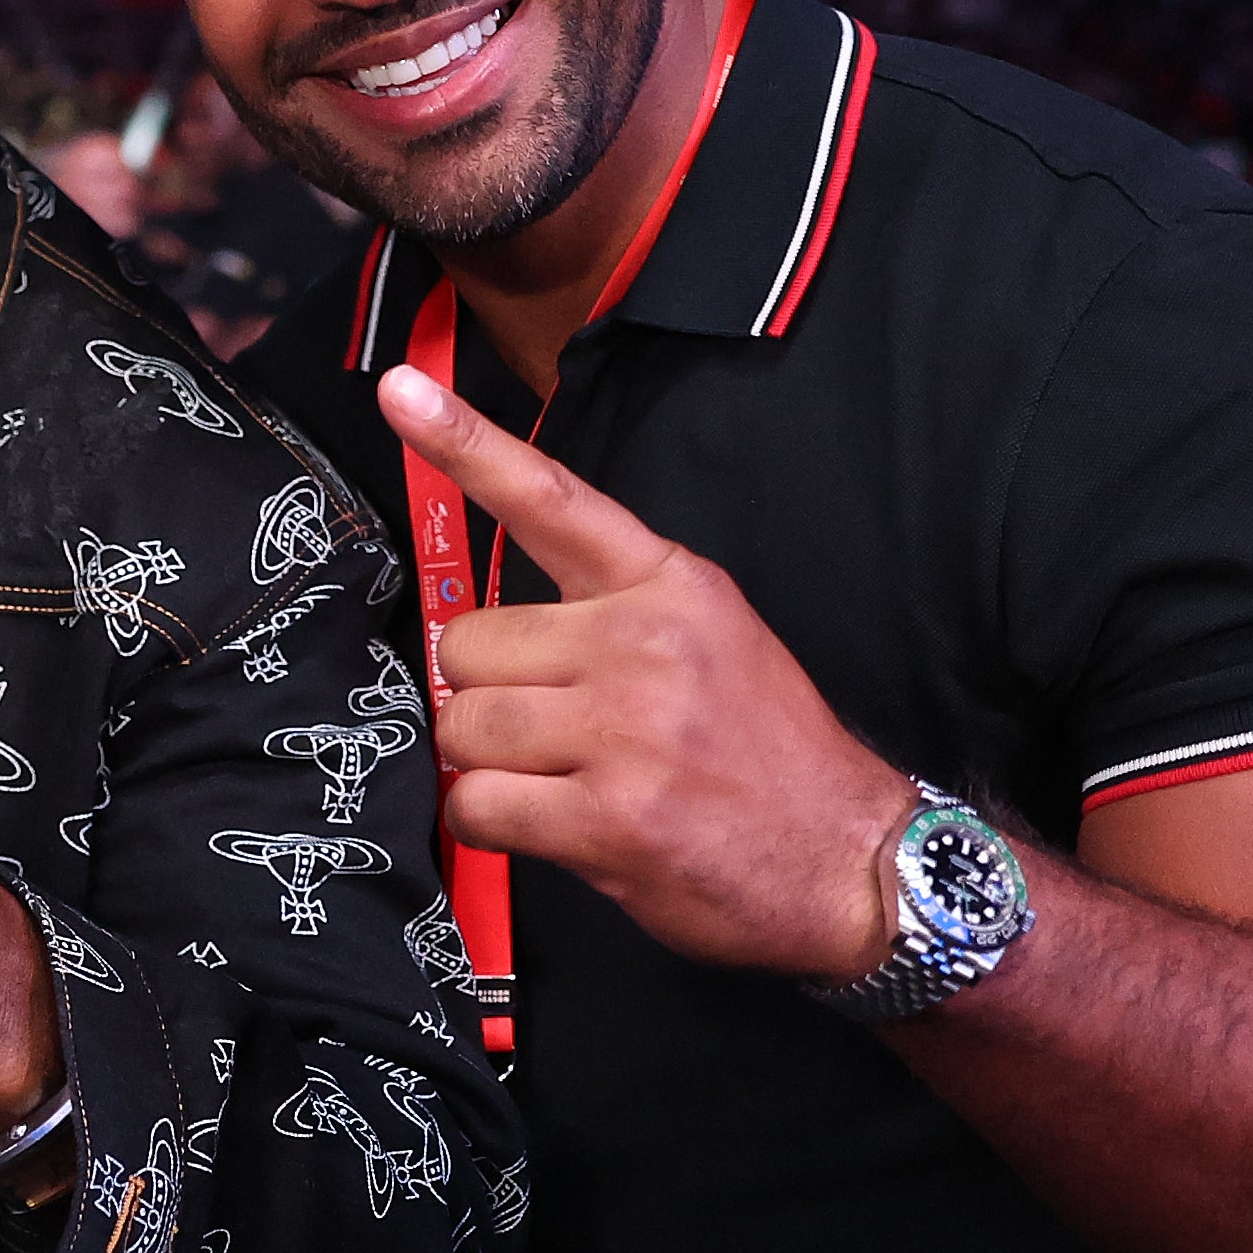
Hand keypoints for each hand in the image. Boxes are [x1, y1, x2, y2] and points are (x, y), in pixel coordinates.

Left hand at [386, 362, 917, 983]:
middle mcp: (643, 644)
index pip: (551, 498)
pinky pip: (479, 805)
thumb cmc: (767, 755)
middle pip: (467, 645)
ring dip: (489, 764)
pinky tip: (555, 825)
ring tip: (562, 779)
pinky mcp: (607, 817)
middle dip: (486, 694)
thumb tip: (487, 631)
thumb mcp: (712, 640)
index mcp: (668, 587)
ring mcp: (625, 731)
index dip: (466, 444)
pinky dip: (494, 824)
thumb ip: (607, 614)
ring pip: (463, 727)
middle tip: (549, 731)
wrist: (850, 859)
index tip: (402, 392)